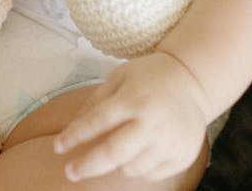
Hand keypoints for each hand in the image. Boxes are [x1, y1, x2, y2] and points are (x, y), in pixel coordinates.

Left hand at [53, 51, 209, 182]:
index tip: (57, 147)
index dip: (74, 136)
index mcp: (134, 99)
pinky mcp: (183, 156)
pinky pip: (151, 174)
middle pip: (112, 154)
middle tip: (70, 172)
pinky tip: (141, 151)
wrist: (194, 80)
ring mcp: (169, 142)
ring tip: (119, 148)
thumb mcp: (121, 76)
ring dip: (117, 164)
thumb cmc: (150, 76)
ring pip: (131, 168)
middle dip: (87, 166)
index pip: (97, 122)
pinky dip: (139, 167)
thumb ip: (97, 100)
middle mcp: (152, 122)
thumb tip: (74, 128)